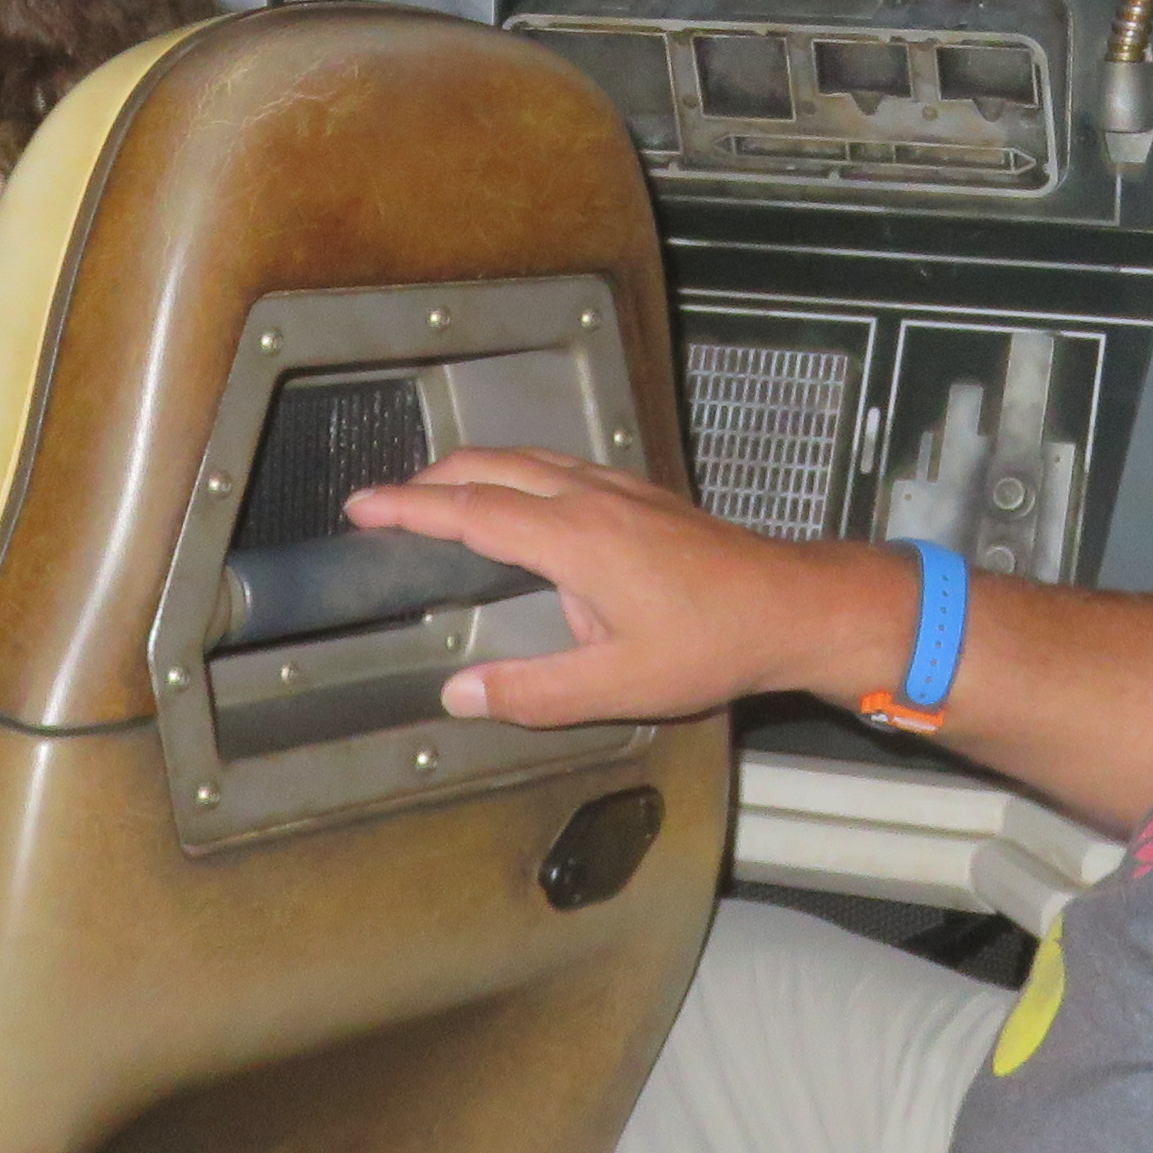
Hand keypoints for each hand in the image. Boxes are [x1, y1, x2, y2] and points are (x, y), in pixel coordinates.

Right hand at [343, 453, 906, 727]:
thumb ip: (533, 692)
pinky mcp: (642, 494)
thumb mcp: (618, 686)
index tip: (361, 506)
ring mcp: (619, 488)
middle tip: (386, 503)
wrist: (791, 606)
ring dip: (474, 471)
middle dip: (430, 479)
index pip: (472, 511)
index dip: (409, 507)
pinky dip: (516, 472)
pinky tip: (520, 498)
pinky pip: (560, 465)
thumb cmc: (711, 646)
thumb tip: (458, 694)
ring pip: (527, 458)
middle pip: (492, 467)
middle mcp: (590, 497)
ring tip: (437, 496)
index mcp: (574, 538)